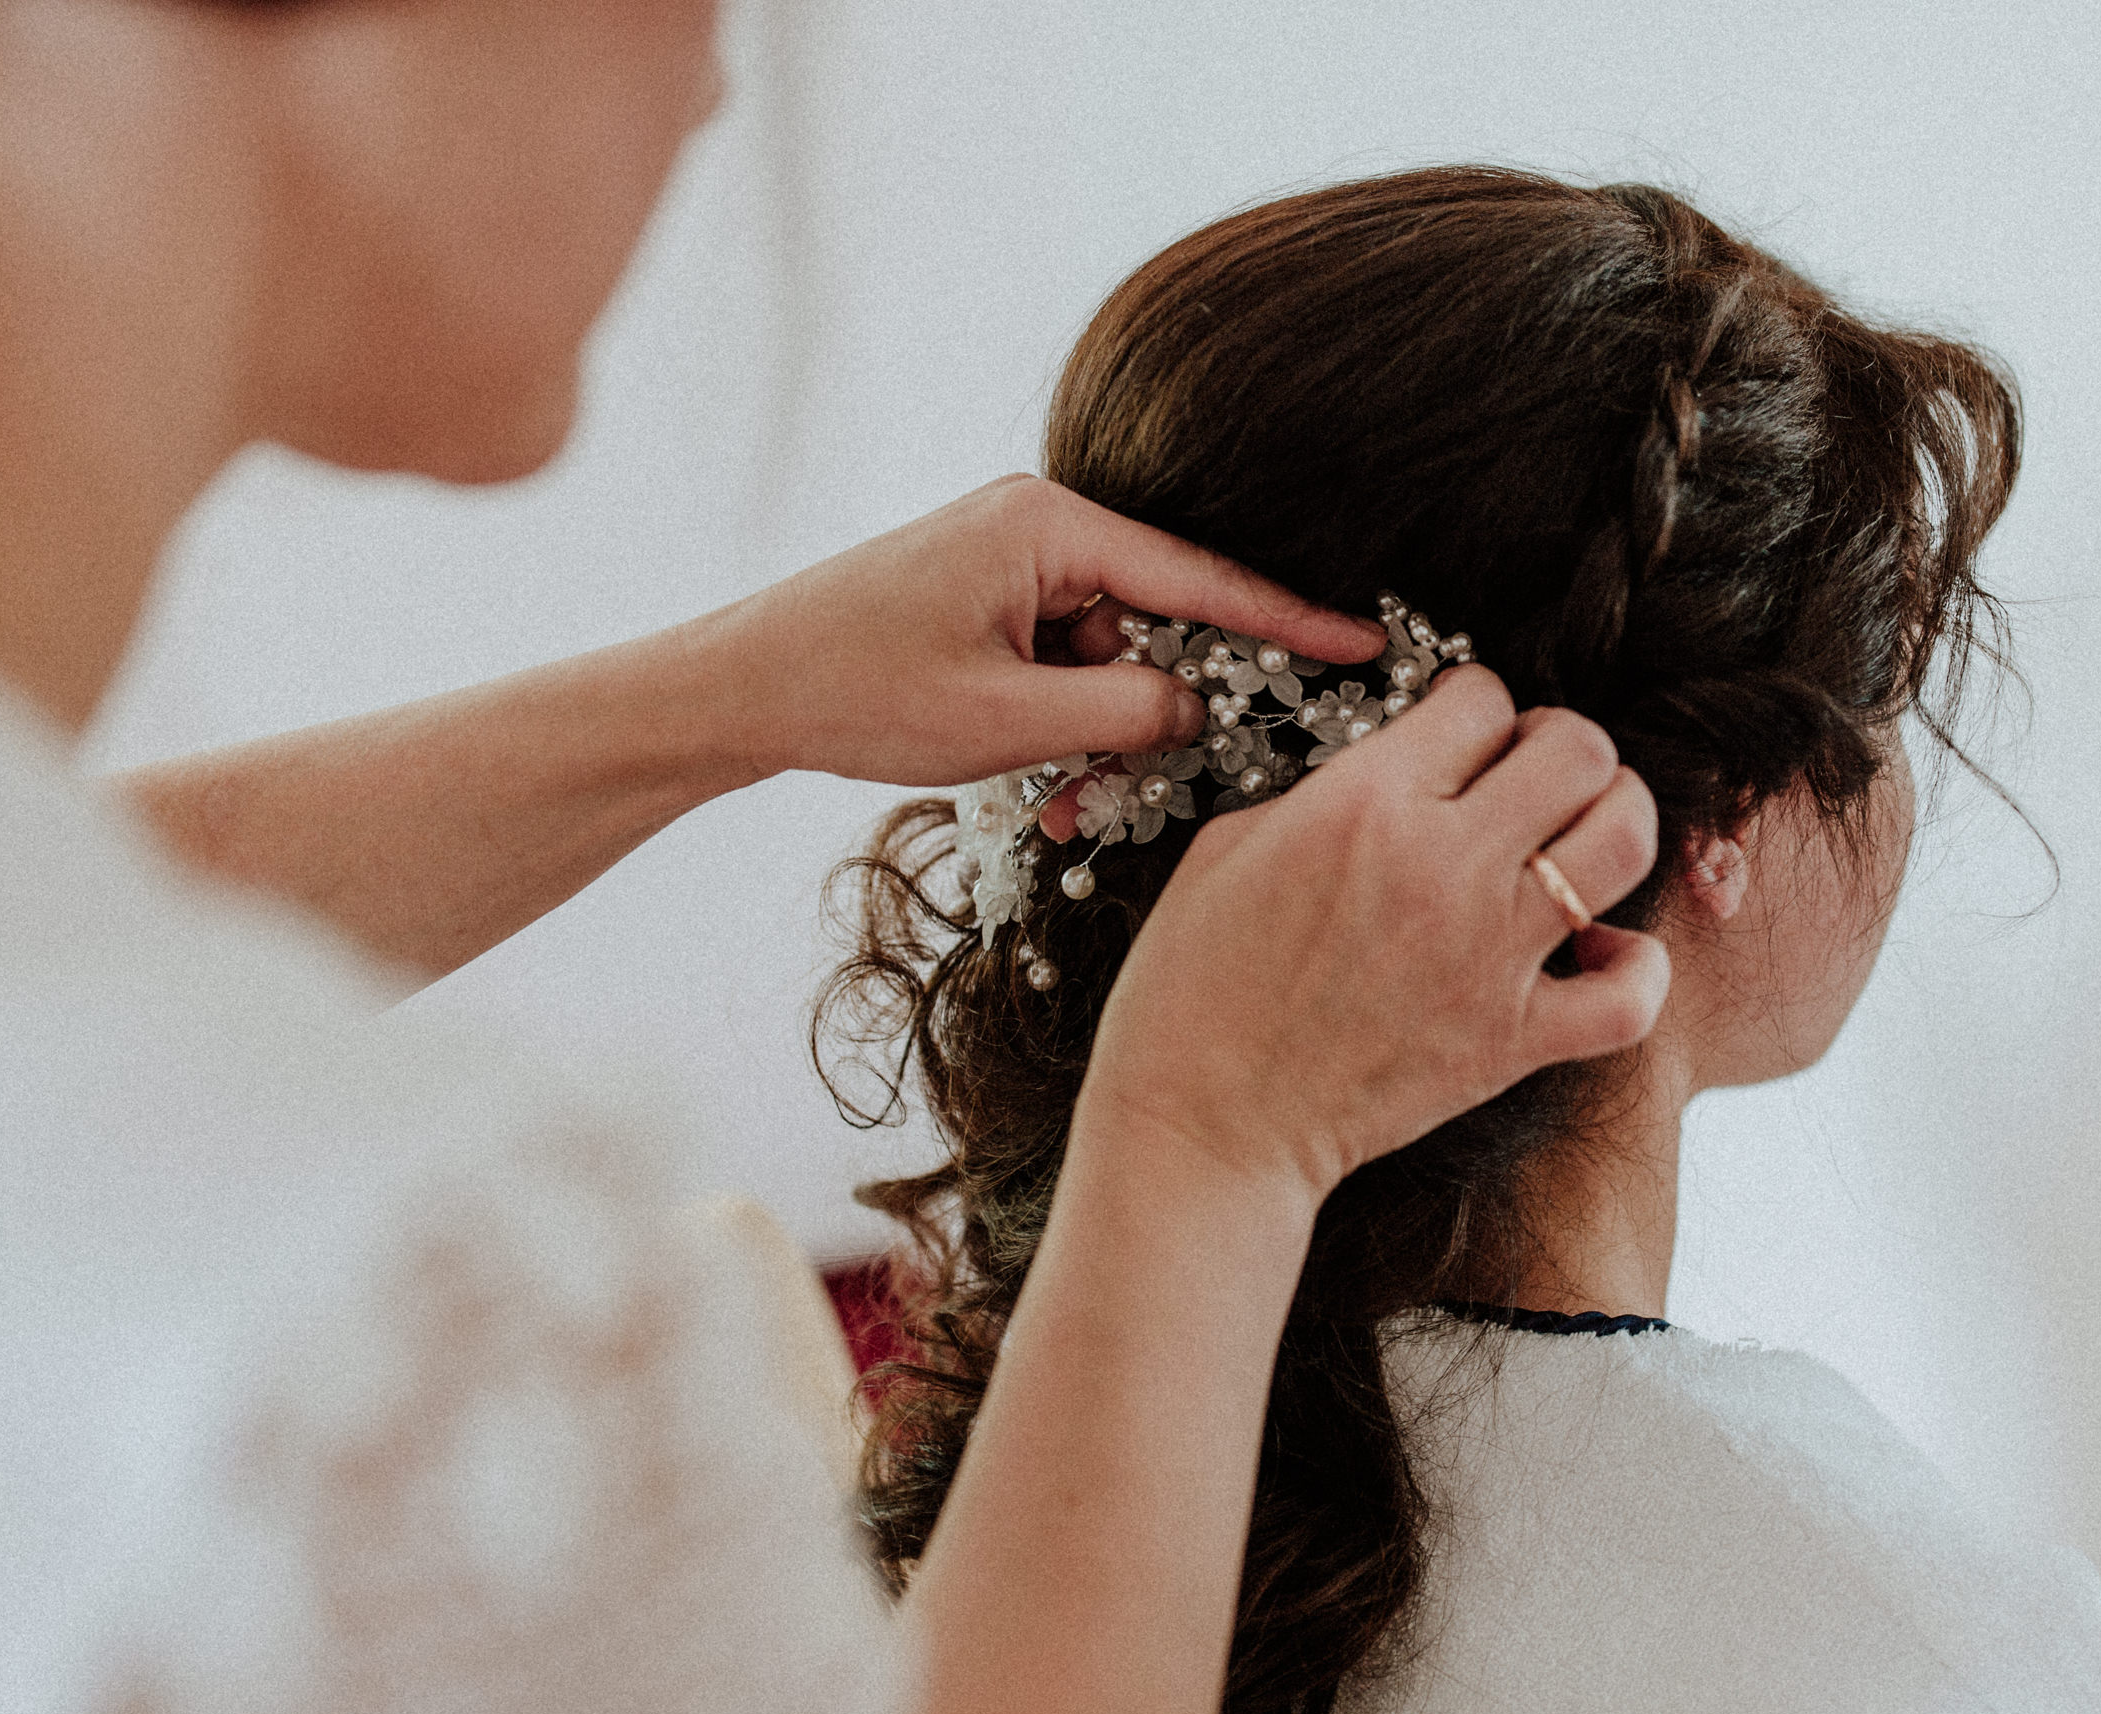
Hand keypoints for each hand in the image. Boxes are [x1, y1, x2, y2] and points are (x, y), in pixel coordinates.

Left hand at [686, 475, 1382, 786]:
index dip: (1290, 622)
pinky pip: (1066, 663)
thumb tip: (1201, 709)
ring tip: (1069, 800)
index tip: (1364, 644)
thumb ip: (1126, 712)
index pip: (1202, 578)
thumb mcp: (1008, 722)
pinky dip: (1067, 724)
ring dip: (1106, 734)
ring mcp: (1014, 562)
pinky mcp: (992, 600)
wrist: (737, 689)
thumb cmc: (852, 689)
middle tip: (1159, 780)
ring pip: (1113, 656)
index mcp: (1048, 525)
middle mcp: (1039, 526)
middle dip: (1161, 709)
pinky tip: (1048, 781)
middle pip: (1160, 621)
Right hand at [1083, 665, 1669, 1201]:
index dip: (1476, 706)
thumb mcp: (1231, 844)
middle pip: (1580, 749)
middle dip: (1563, 747)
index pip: (1483, 698)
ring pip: (1626, 840)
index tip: (1460, 734)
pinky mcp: (1513, 1041)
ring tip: (1577, 844)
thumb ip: (1328, 788)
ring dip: (1615, 825)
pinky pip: (1632, 993)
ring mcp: (1490, 955)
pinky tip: (1601, 955)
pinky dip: (1636, 968)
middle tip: (1530, 777)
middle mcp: (1444, 865)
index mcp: (1365, 803)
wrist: (1202, 1123)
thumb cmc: (1192, 987)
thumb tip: (1396, 770)